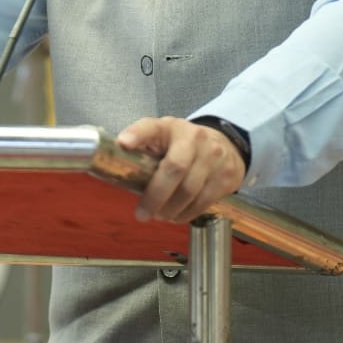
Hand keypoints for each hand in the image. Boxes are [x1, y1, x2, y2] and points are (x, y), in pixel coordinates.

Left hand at [116, 116, 245, 224]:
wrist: (224, 144)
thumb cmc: (182, 144)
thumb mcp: (160, 137)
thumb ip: (141, 147)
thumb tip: (116, 162)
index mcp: (170, 127)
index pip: (150, 127)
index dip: (137, 135)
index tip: (123, 143)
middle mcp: (194, 137)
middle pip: (174, 168)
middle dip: (156, 196)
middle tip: (143, 214)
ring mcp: (214, 156)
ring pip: (190, 190)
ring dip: (171, 209)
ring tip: (160, 215)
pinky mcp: (226, 175)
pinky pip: (204, 201)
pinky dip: (187, 213)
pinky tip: (177, 215)